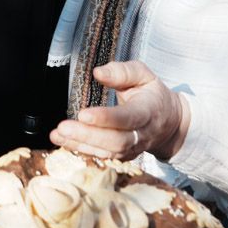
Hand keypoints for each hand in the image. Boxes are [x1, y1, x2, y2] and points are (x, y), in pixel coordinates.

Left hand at [49, 61, 189, 160]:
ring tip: (58, 134)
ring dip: (81, 145)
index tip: (83, 114)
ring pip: (108, 152)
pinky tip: (64, 141)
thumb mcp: (143, 74)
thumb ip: (122, 71)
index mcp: (149, 111)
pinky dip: (82, 150)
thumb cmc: (152, 94)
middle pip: (116, 140)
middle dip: (88, 135)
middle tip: (63, 127)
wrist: (169, 122)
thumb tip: (98, 72)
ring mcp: (133, 148)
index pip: (128, 118)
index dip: (106, 118)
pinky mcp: (124, 155)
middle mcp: (142, 134)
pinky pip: (103, 156)